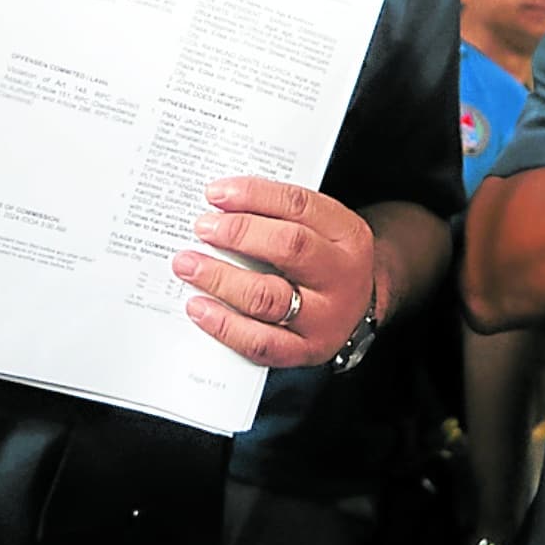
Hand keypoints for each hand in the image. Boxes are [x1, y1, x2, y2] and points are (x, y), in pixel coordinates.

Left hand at [170, 176, 376, 366]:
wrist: (356, 311)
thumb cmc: (326, 262)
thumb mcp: (322, 229)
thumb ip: (280, 216)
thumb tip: (221, 207)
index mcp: (347, 235)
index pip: (300, 206)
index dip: (254, 196)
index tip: (216, 194)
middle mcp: (341, 275)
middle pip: (289, 248)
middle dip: (238, 234)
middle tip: (202, 228)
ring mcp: (325, 317)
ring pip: (268, 298)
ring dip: (220, 278)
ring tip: (188, 265)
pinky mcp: (305, 351)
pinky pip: (259, 341)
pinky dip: (223, 325)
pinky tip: (198, 307)